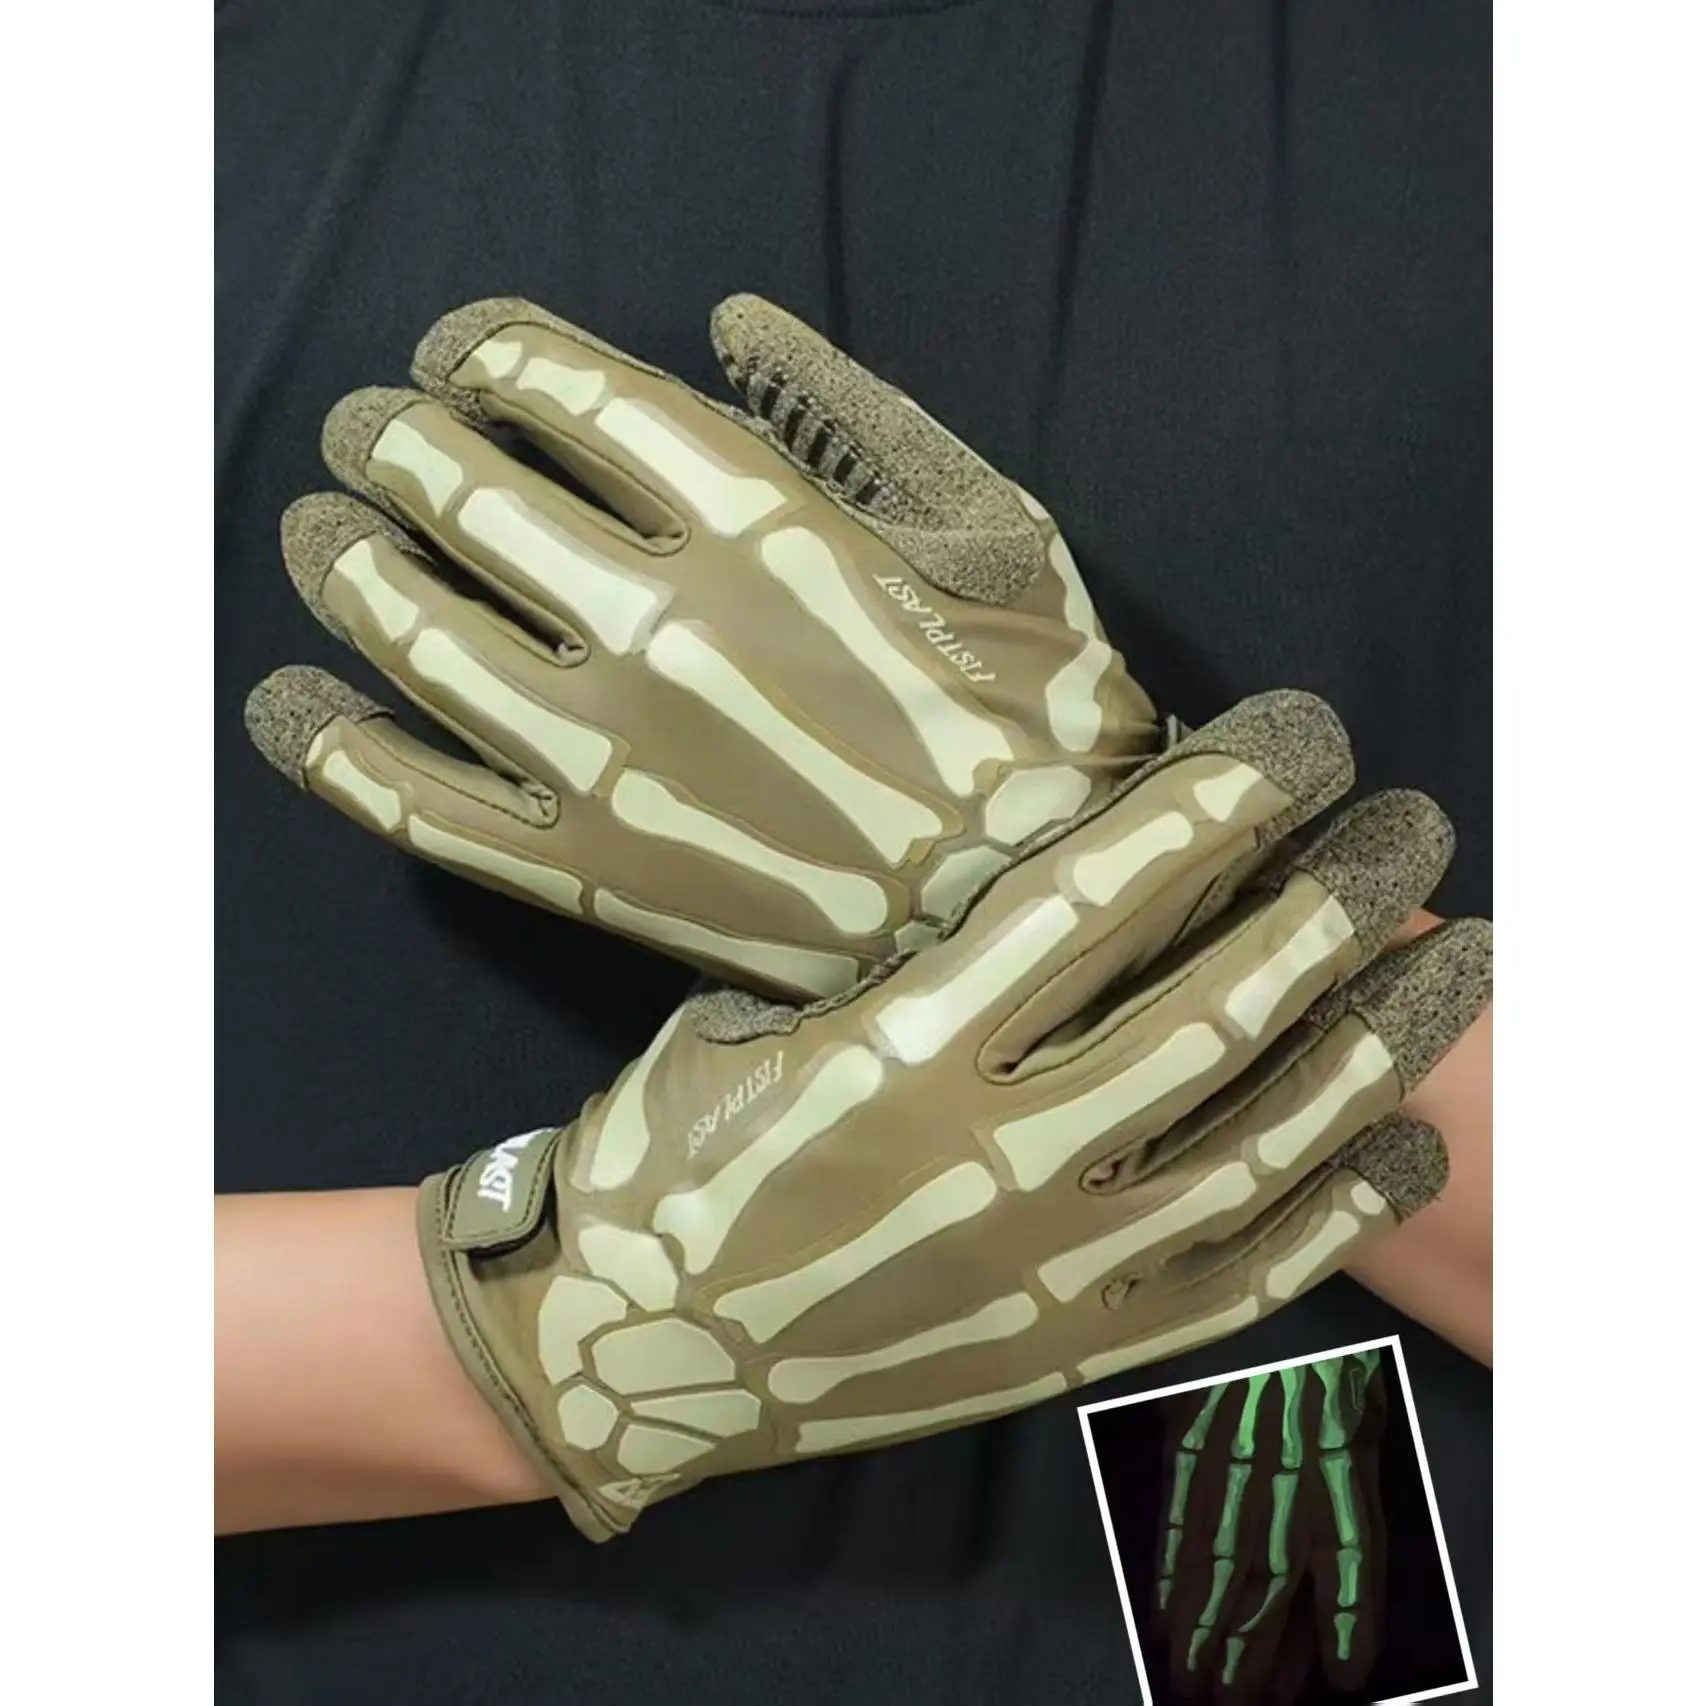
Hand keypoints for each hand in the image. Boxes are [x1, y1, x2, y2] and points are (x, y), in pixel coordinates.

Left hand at [245, 295, 1162, 996]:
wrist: (1023, 912)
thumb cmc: (1027, 714)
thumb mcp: (993, 524)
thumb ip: (856, 409)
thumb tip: (731, 321)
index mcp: (761, 520)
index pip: (563, 388)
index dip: (481, 349)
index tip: (454, 356)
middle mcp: (660, 625)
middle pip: (459, 490)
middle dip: (390, 438)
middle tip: (370, 436)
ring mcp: (608, 756)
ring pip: (408, 630)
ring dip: (339, 561)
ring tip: (323, 533)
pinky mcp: (582, 872)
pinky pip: (411, 802)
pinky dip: (326, 749)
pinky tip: (288, 705)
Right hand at [413, 693, 1489, 1538]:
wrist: (635, 1358)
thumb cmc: (676, 1155)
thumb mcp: (762, 1015)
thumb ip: (914, 966)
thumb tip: (1061, 895)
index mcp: (899, 1047)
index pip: (1097, 896)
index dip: (1216, 803)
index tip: (1299, 735)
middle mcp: (990, 1156)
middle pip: (1211, 1005)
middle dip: (1332, 900)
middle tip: (1411, 824)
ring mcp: (1044, 1268)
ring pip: (1258, 1141)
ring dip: (1374, 1042)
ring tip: (1460, 963)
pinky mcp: (1066, 1354)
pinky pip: (1237, 1281)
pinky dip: (1334, 1212)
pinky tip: (1404, 1145)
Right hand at [1156, 1350, 1387, 1703]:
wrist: (1265, 1283)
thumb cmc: (1326, 1358)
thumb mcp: (1364, 1412)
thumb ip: (1353, 1479)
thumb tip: (1334, 1566)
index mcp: (1341, 1452)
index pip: (1349, 1551)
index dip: (1349, 1618)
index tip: (1346, 1680)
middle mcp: (1286, 1458)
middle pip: (1269, 1572)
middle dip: (1251, 1648)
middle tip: (1228, 1702)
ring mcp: (1231, 1446)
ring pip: (1217, 1551)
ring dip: (1202, 1624)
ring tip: (1187, 1678)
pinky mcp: (1187, 1428)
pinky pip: (1178, 1506)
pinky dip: (1169, 1565)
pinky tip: (1161, 1612)